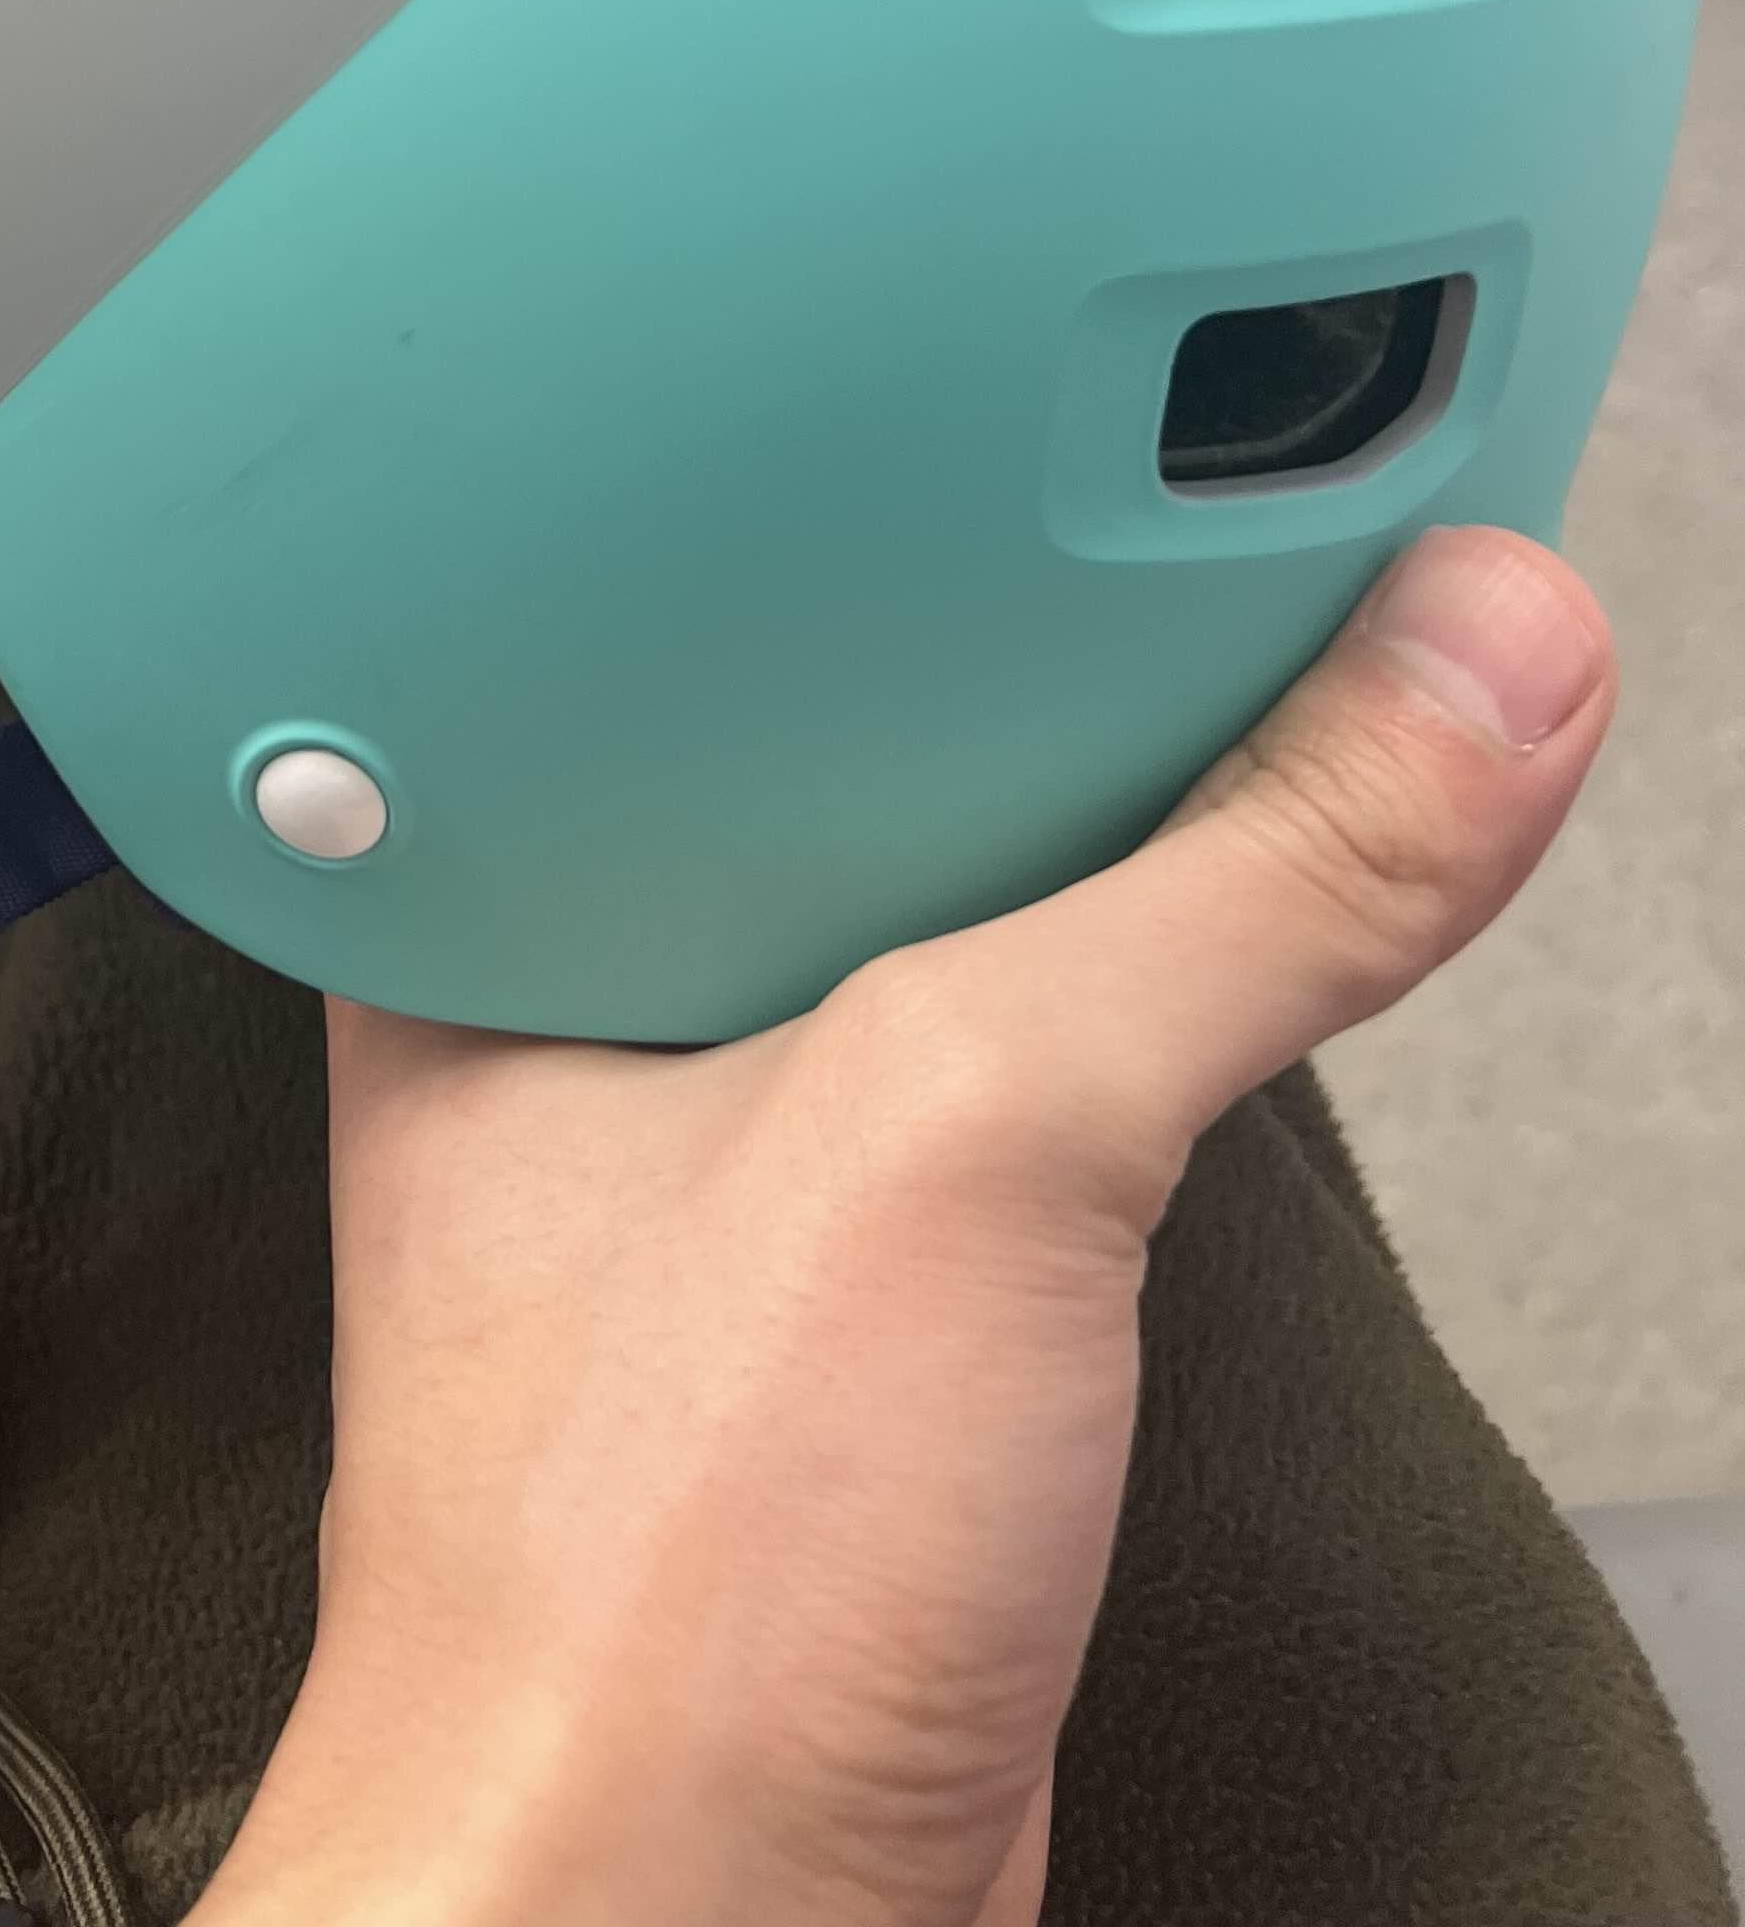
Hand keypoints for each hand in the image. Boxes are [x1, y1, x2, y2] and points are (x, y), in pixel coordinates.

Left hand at [192, 527, 1612, 1926]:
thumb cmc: (641, 1598)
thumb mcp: (976, 1137)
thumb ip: (1237, 886)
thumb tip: (1472, 664)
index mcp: (508, 884)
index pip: (710, 582)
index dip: (892, 466)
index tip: (1088, 381)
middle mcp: (598, 993)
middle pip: (860, 724)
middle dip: (1047, 633)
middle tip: (1234, 484)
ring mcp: (735, 1147)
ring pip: (963, 901)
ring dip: (1124, 822)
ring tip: (1279, 658)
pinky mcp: (868, 1291)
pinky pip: (1039, 1067)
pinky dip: (1158, 988)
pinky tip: (1234, 923)